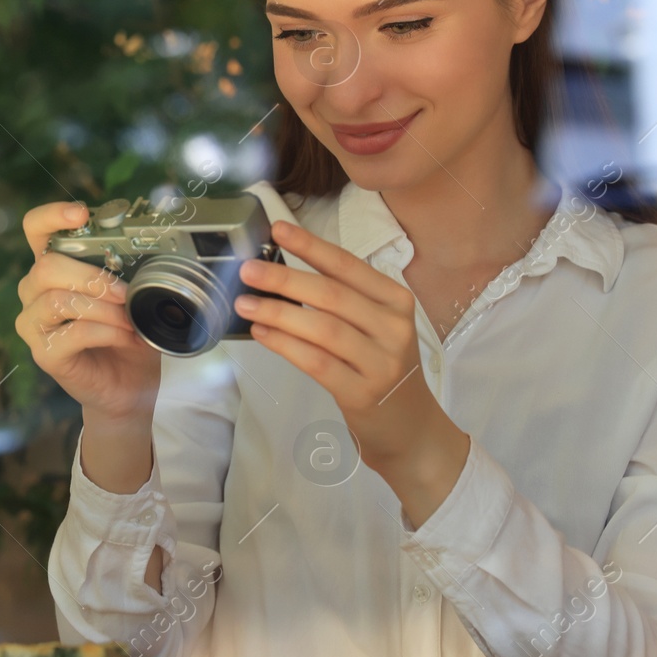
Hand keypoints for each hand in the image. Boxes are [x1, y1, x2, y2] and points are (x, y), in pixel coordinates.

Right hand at [15, 201, 161, 419]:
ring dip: (102, 308)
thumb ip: (128, 269)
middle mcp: (34, 292)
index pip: (35, 230)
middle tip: (125, 292)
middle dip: (92, 275)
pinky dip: (107, 332)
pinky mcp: (44, 354)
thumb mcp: (132, 294)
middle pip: (46, 267)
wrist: (128, 385)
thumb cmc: (127, 332)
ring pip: (57, 301)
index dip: (51, 216)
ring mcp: (34, 324)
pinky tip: (127, 337)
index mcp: (53, 268)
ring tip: (130, 319)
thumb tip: (150, 246)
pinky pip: (72, 333)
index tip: (81, 213)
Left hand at [233, 220, 469, 524]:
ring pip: (323, 328)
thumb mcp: (376, 328)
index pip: (348, 267)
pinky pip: (317, 362)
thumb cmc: (382, 369)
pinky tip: (262, 334)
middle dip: (286, 278)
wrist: (411, 427)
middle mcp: (393, 328)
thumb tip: (283, 274)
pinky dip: (286, 345)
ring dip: (279, 312)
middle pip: (332, 295)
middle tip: (248, 270)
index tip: (278, 229)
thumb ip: (343, 302)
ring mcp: (381, 362)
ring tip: (245, 304)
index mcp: (396, 302)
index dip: (312, 246)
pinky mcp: (362, 393)